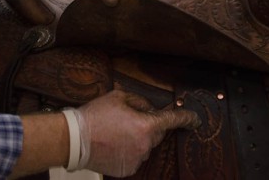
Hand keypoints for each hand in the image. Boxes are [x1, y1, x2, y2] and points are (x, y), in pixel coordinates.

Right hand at [71, 90, 200, 176]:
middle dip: (148, 126)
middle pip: (156, 134)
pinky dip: (128, 151)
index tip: (195, 120)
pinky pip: (135, 157)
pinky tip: (113, 144)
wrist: (73, 140)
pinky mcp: (127, 170)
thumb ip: (140, 102)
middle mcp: (145, 145)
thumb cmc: (95, 116)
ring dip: (137, 139)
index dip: (186, 119)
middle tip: (128, 120)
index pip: (173, 120)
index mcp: (146, 125)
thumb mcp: (119, 97)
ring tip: (115, 133)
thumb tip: (149, 109)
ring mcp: (137, 160)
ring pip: (145, 146)